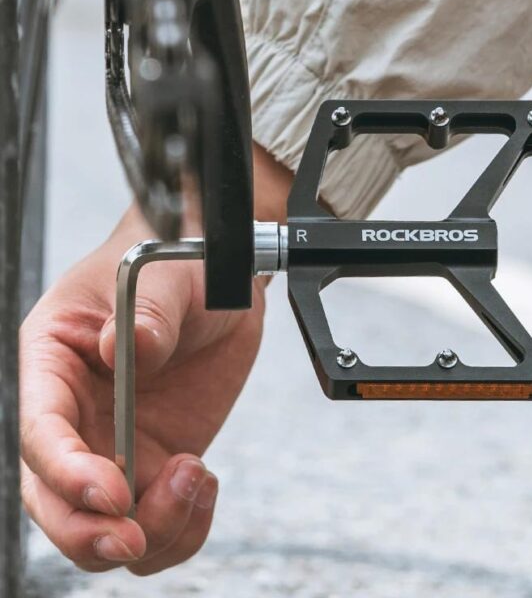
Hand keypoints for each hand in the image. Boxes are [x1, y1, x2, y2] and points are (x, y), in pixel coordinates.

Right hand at [20, 145, 291, 573]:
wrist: (217, 285)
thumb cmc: (173, 268)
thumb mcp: (163, 276)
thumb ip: (146, 313)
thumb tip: (125, 345)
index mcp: (55, 363)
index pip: (40, 431)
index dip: (66, 472)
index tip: (112, 493)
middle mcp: (78, 414)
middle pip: (54, 500)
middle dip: (89, 531)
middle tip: (134, 537)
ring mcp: (118, 444)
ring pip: (105, 526)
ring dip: (148, 532)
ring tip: (196, 479)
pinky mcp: (159, 459)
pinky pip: (157, 520)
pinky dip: (181, 526)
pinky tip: (205, 486)